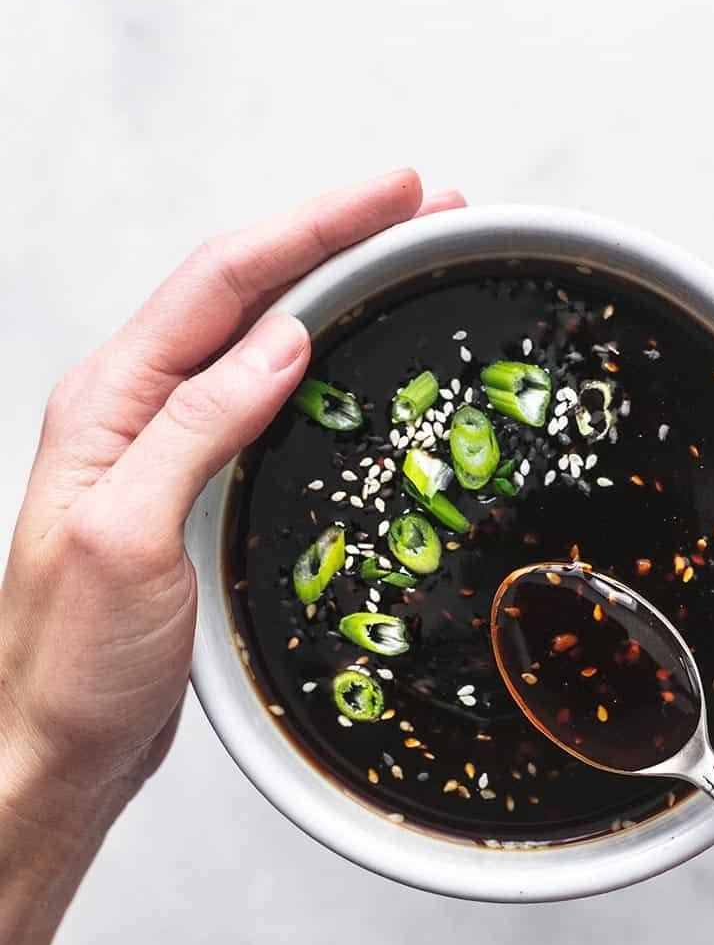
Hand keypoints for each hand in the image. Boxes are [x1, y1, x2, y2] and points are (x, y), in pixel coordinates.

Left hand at [0, 169, 462, 821]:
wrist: (54, 750)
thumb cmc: (70, 661)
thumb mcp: (129, 537)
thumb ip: (199, 430)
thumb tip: (285, 340)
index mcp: (109, 402)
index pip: (223, 282)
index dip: (314, 228)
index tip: (397, 195)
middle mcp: (134, 410)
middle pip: (245, 292)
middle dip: (336, 238)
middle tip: (429, 209)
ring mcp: (165, 448)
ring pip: (258, 340)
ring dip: (334, 291)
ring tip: (406, 262)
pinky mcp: (194, 492)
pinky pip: (264, 402)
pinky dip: (320, 363)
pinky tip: (354, 359)